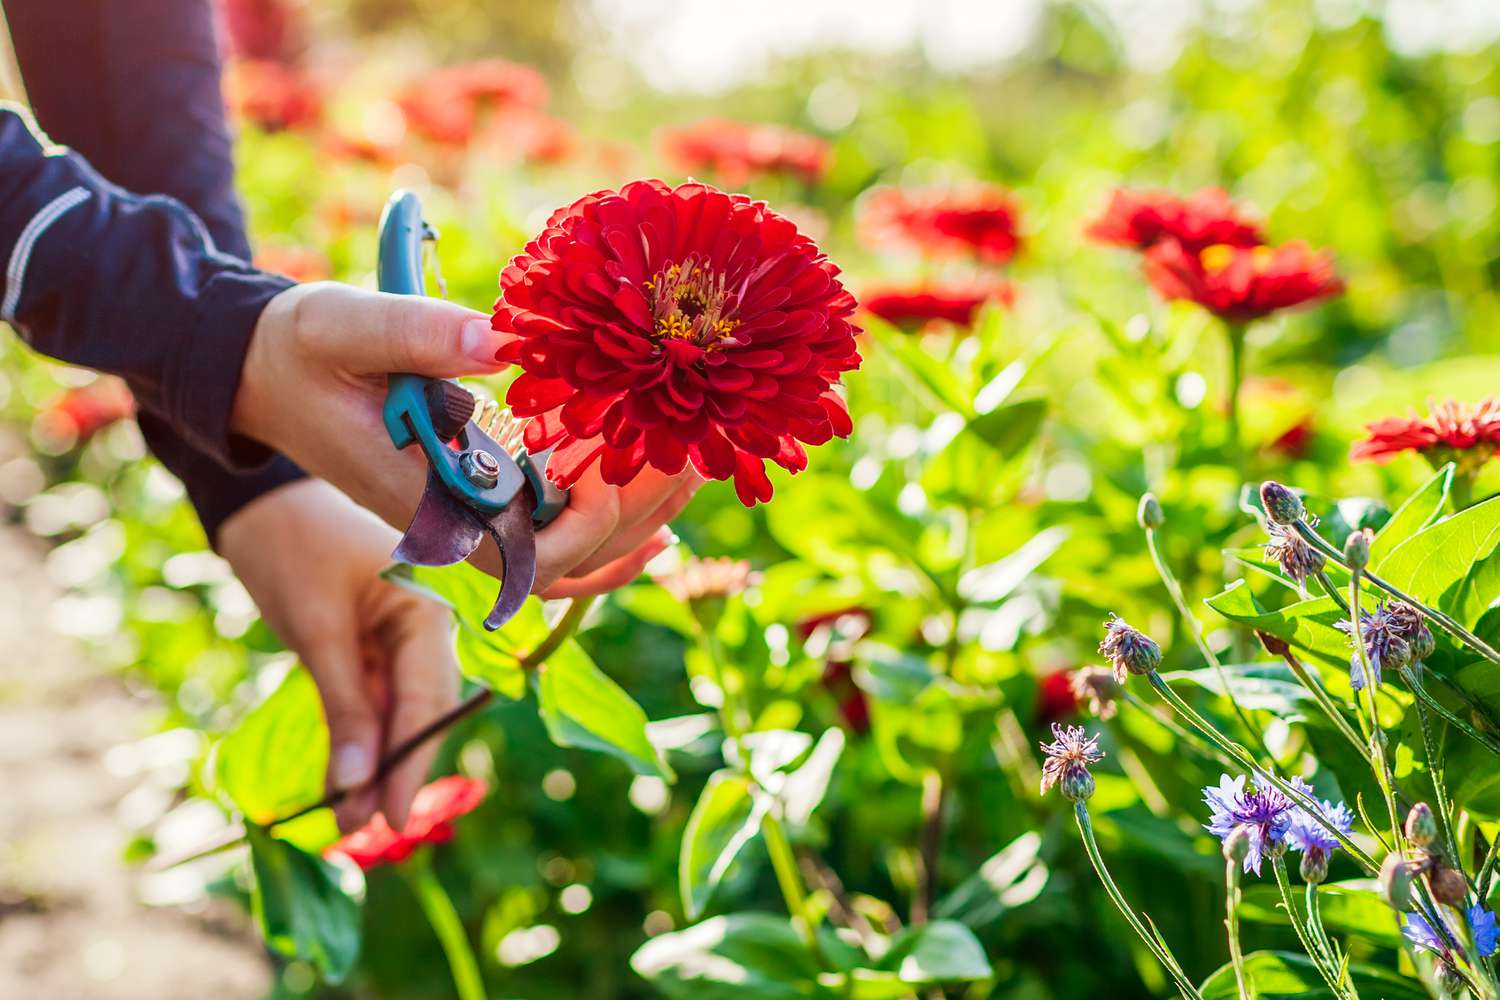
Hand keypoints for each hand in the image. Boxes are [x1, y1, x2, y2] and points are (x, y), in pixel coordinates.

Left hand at [219, 478, 679, 832]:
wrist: (259, 500)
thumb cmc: (292, 547)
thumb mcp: (316, 629)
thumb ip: (342, 707)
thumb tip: (355, 787)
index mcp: (430, 606)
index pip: (428, 697)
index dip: (413, 761)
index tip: (394, 816)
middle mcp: (426, 625)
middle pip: (420, 711)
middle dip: (394, 770)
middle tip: (369, 829)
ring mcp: (400, 636)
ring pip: (396, 713)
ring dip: (373, 762)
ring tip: (349, 819)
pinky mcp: (371, 646)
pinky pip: (372, 701)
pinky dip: (358, 739)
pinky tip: (345, 781)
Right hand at [232, 282, 699, 592]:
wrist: (265, 372)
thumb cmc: (303, 349)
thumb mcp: (349, 326)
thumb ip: (421, 332)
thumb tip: (503, 343)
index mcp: (422, 494)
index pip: (518, 552)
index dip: (586, 528)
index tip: (632, 470)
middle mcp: (450, 521)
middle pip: (560, 562)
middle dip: (633, 519)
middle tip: (697, 460)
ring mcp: (464, 516)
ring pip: (563, 560)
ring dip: (629, 526)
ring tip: (693, 473)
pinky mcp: (474, 498)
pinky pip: (547, 542)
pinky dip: (603, 538)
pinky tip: (655, 518)